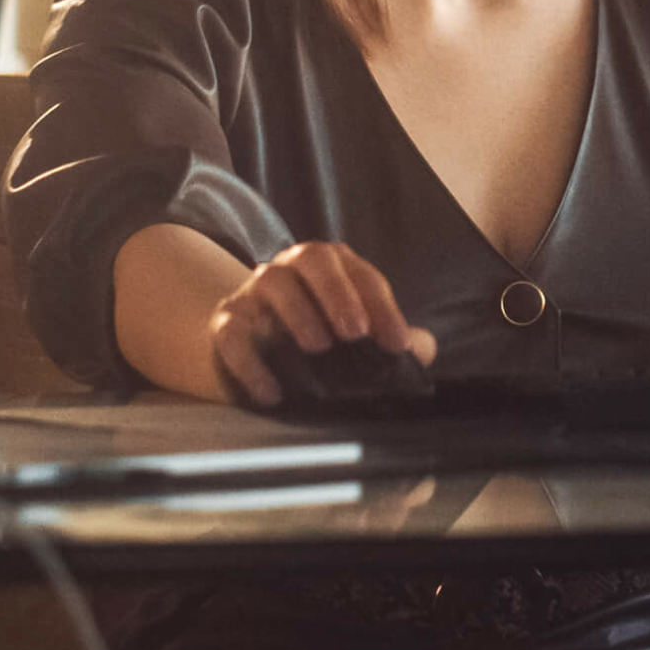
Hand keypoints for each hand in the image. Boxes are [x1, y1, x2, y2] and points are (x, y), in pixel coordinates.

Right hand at [207, 241, 436, 407]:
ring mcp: (253, 294)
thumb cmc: (312, 336)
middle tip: (355, 332)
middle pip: (311, 258)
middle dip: (337, 291)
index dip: (382, 306)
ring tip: (318, 348)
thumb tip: (425, 347)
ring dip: (298, 312)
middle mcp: (288, 270)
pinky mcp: (225, 324)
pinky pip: (232, 333)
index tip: (398, 345)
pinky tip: (273, 391)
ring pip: (271, 282)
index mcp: (326, 267)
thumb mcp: (350, 334)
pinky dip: (251, 362)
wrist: (244, 346)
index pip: (359, 273)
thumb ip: (391, 338)